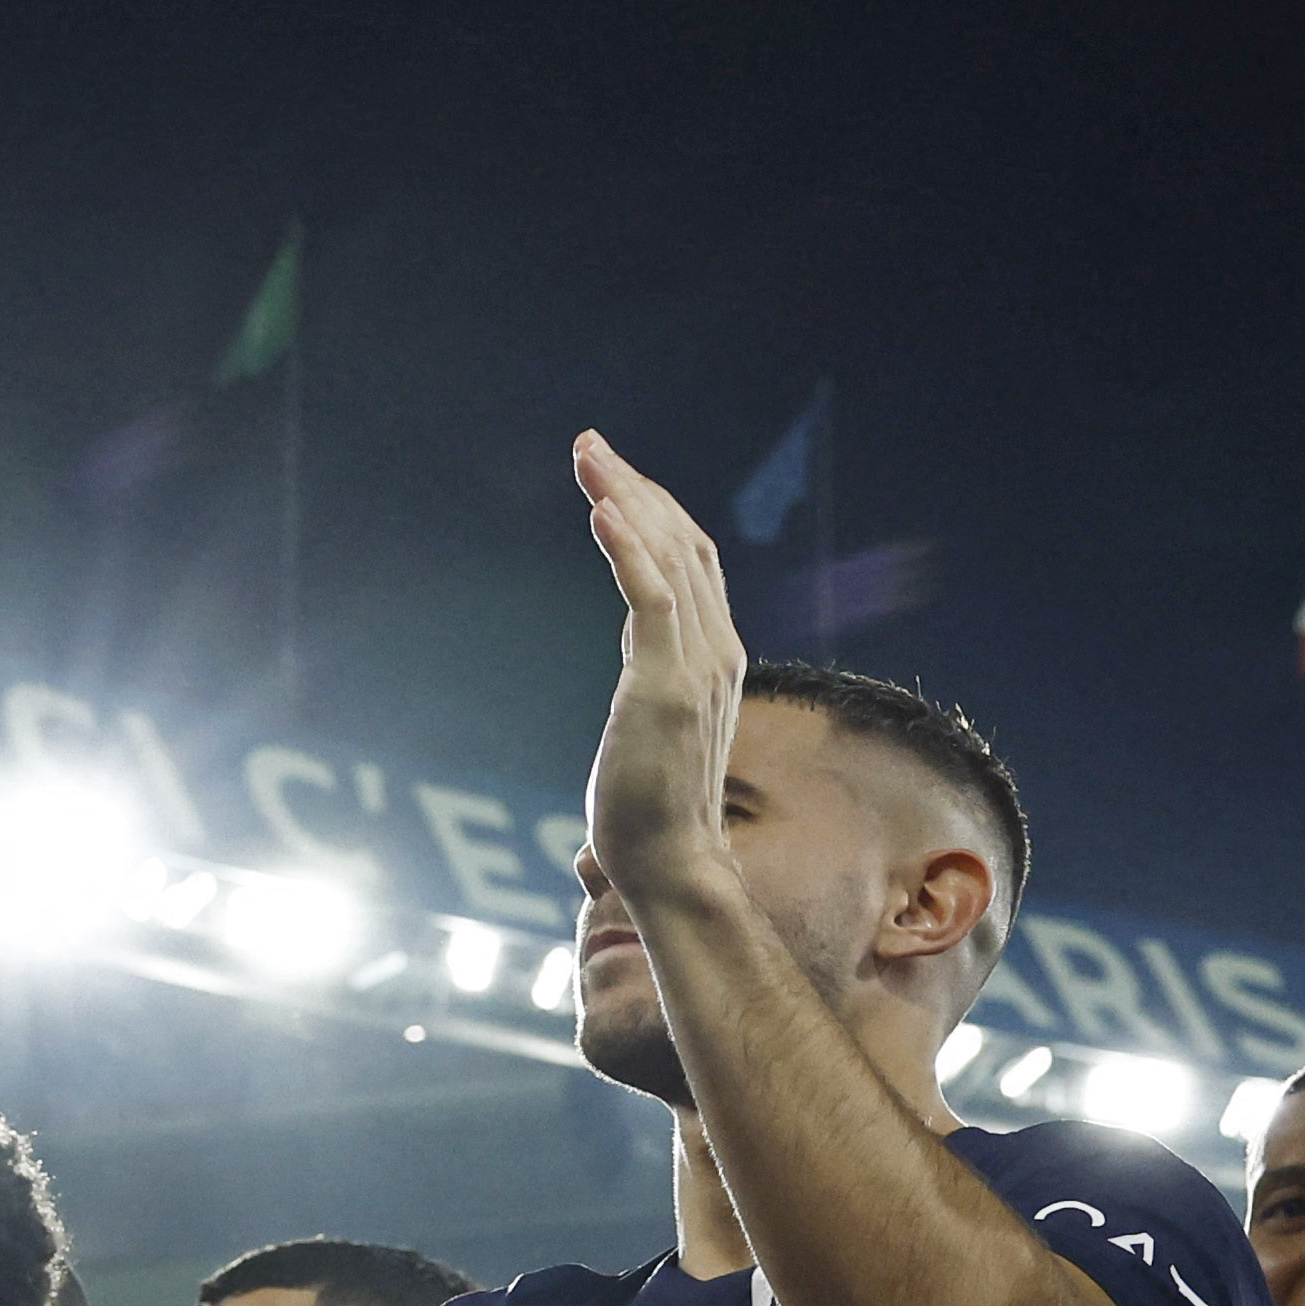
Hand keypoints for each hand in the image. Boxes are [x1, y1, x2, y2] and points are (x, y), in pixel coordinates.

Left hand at [572, 431, 748, 904]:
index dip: (653, 510)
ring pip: (668, 558)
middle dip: (635, 487)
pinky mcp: (666, 686)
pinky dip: (629, 549)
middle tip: (589, 444)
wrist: (668, 861)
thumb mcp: (652, 718)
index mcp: (712, 654)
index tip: (611, 474)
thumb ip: (654, 673)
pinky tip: (603, 509)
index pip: (689, 560)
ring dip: (626, 499)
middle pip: (681, 543)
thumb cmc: (650, 804)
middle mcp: (715, 649)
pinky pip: (653, 600)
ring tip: (589, 455)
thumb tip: (641, 653)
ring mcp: (697, 665)